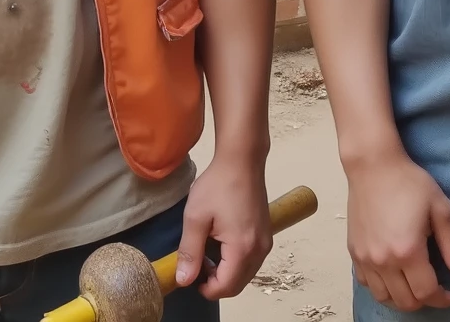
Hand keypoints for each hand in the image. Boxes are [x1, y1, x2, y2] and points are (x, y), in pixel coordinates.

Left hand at [176, 156, 274, 298]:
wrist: (242, 160)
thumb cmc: (217, 185)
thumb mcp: (195, 218)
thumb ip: (189, 252)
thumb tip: (183, 280)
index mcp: (243, 248)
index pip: (226, 287)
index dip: (205, 289)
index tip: (189, 274)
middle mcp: (260, 249)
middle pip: (238, 285)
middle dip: (215, 283)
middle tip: (197, 265)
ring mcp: (266, 241)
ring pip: (245, 274)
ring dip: (226, 274)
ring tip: (207, 254)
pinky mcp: (266, 234)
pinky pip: (251, 261)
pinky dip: (236, 263)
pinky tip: (221, 245)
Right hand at [345, 149, 449, 310]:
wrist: (373, 166)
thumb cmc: (410, 183)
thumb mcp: (440, 209)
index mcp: (408, 251)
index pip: (426, 292)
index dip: (442, 299)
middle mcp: (384, 261)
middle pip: (405, 301)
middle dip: (424, 301)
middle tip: (436, 290)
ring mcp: (365, 258)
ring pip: (384, 297)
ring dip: (402, 299)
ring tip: (415, 286)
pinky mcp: (354, 252)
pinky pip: (367, 284)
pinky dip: (382, 288)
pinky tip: (393, 277)